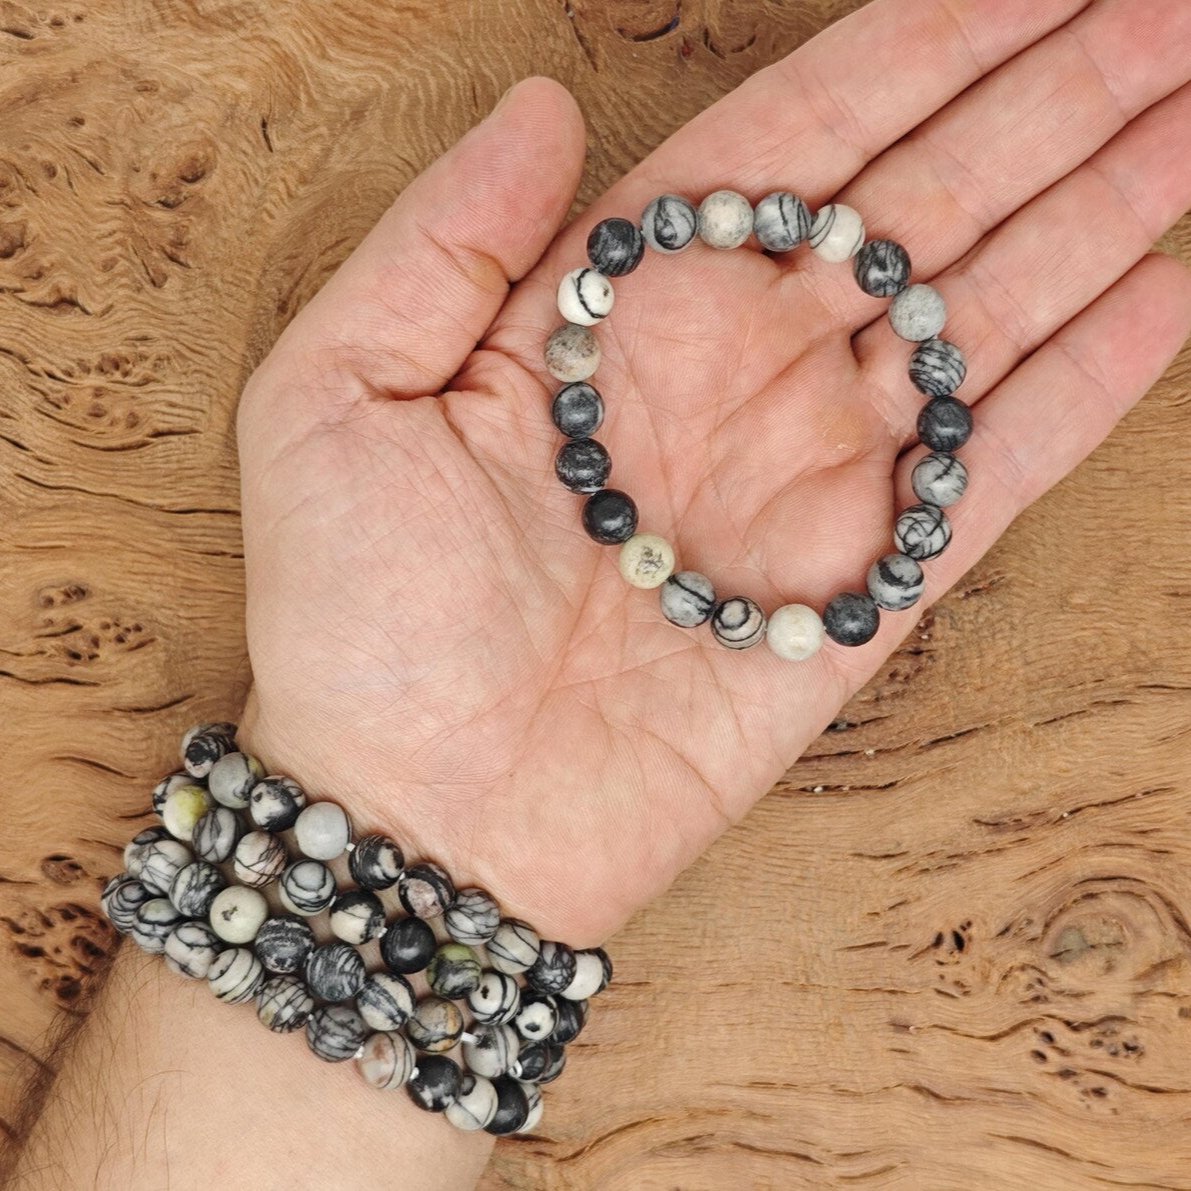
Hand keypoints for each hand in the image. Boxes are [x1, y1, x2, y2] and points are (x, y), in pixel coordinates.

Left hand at [234, 0, 1190, 947]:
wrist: (427, 813)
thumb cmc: (357, 617)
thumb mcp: (338, 394)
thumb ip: (446, 241)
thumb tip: (548, 109)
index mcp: (624, 311)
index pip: (797, 145)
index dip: (917, 54)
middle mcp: (735, 376)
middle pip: (918, 206)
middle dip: (1046, 105)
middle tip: (1162, 19)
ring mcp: (811, 479)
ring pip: (983, 313)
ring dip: (1098, 211)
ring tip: (1190, 111)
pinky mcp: (863, 589)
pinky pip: (996, 465)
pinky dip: (1087, 384)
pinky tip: (1167, 292)